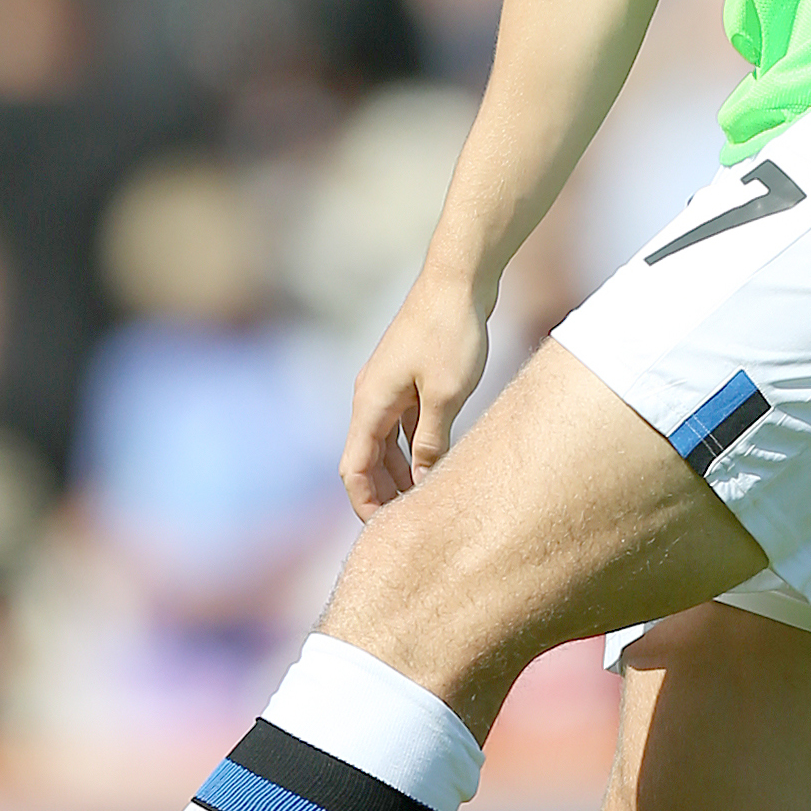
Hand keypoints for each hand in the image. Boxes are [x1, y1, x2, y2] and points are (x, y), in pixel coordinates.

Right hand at [341, 270, 493, 516]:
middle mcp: (370, 397)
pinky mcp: (407, 378)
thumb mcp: (446, 395)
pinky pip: (402, 425)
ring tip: (426, 502)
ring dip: (400, 473)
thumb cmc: (451, 333)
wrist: (458, 279)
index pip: (353, 468)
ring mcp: (388, 387)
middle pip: (366, 459)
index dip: (365, 503)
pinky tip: (436, 465)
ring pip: (385, 443)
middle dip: (383, 494)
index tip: (387, 531)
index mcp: (369, 404)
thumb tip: (421, 480)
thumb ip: (431, 441)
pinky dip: (413, 448)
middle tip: (412, 525)